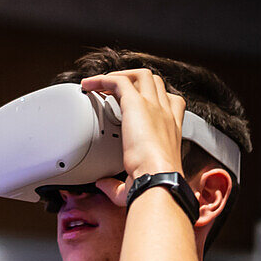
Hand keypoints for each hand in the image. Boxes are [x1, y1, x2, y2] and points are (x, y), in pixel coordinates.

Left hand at [81, 69, 185, 202]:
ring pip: (140, 75)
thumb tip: (103, 184)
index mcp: (172, 130)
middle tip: (112, 90)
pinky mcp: (137, 105)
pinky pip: (118, 81)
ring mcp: (154, 106)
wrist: (158, 181)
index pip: (170, 102)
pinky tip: (88, 85)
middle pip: (155, 82)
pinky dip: (102, 79)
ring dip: (120, 75)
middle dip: (135, 80)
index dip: (154, 97)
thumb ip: (118, 184)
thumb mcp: (136, 184)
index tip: (138, 103)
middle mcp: (166, 114)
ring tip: (101, 84)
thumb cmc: (153, 185)